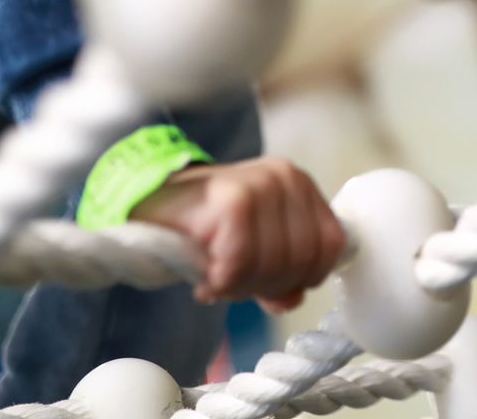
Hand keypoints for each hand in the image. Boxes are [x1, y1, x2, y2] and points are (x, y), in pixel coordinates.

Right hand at [131, 157, 347, 311]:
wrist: (145, 206)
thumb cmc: (204, 229)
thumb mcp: (255, 249)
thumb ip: (284, 273)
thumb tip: (293, 298)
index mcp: (300, 185)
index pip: (331, 246)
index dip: (302, 278)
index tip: (268, 284)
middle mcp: (286, 177)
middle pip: (302, 260)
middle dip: (266, 285)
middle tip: (232, 282)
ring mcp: (261, 184)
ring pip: (274, 264)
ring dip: (241, 286)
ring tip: (217, 277)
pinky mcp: (233, 200)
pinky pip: (242, 264)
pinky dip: (221, 282)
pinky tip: (205, 277)